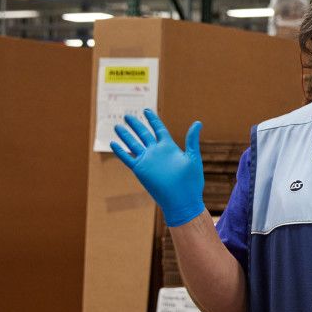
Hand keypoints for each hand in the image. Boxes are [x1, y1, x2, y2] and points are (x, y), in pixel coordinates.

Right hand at [110, 109, 204, 226]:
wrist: (183, 201)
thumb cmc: (191, 182)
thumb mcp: (193, 157)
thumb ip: (192, 139)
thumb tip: (198, 122)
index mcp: (169, 147)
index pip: (159, 129)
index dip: (152, 119)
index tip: (146, 110)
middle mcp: (157, 152)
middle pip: (143, 134)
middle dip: (135, 125)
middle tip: (127, 115)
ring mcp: (148, 161)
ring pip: (133, 144)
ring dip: (125, 135)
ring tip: (117, 126)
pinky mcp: (141, 171)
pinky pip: (128, 159)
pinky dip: (120, 152)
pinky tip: (113, 144)